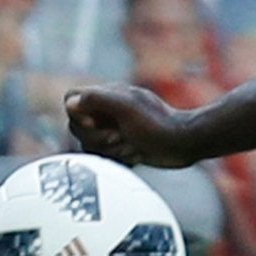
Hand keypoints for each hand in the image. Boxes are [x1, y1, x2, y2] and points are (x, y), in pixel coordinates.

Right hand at [65, 82, 199, 165]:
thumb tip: (71, 103)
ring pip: (90, 145)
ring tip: (131, 145)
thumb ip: (96, 99)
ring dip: (110, 150)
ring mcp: (114, 129)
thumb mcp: (125, 107)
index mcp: (106, 95)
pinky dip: (119, 159)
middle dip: (97, 137)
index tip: (96, 121)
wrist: (184, 143)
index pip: (71, 100)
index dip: (77, 114)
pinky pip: (104, 157)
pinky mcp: (122, 146)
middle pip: (77, 127)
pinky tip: (136, 154)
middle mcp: (107, 111)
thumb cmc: (157, 123)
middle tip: (120, 136)